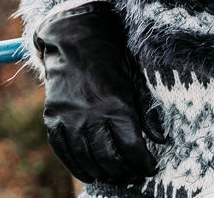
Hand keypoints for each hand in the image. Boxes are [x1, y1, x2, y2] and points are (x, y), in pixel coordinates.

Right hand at [34, 2, 166, 183]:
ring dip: (101, 173)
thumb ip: (146, 111)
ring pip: (85, 158)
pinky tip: (87, 173)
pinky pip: (62, 150)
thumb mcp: (134, 80)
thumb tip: (161, 139)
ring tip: (111, 176)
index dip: (143, 163)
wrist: (76, 38)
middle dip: (123, 172)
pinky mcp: (52, 117)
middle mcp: (91, 114)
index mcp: (117, 105)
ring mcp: (69, 117)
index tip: (149, 168)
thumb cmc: (111, 58)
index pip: (132, 148)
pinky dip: (75, 166)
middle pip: (109, 158)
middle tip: (131, 175)